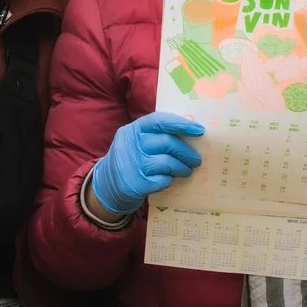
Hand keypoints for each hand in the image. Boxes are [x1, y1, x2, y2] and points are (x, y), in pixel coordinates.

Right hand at [88, 112, 205, 217]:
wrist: (106, 185)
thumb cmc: (130, 159)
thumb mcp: (136, 141)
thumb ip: (156, 136)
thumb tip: (190, 136)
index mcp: (133, 130)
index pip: (159, 120)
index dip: (181, 124)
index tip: (199, 130)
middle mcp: (131, 145)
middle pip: (167, 143)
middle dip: (187, 152)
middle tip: (197, 159)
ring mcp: (132, 165)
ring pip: (167, 163)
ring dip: (182, 168)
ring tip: (187, 171)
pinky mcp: (135, 184)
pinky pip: (162, 180)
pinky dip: (169, 180)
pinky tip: (169, 180)